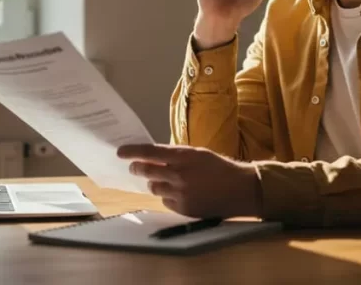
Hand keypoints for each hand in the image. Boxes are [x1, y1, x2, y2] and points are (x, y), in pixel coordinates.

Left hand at [117, 144, 261, 218]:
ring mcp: (181, 193)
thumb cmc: (220, 168)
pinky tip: (181, 193)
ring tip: (166, 180)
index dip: (132, 152)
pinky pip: (166, 201)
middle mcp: (179, 174)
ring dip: (155, 183)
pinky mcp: (183, 209)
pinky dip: (168, 196)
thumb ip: (176, 155)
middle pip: (146, 171)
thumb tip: (152, 157)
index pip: (150, 152)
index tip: (120, 152)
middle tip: (134, 167)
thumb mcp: (198, 154)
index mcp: (184, 156)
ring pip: (154, 187)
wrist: (241, 189)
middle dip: (137, 168)